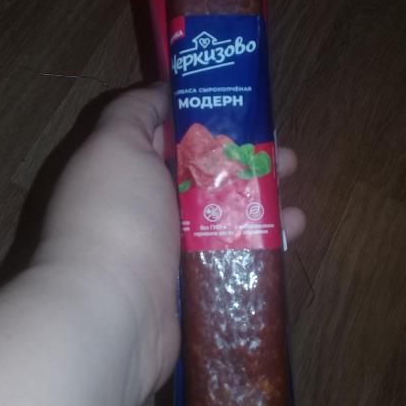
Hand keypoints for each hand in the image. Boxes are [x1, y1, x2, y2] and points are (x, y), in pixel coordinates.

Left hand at [35, 84, 304, 405]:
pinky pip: (235, 253)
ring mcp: (171, 250)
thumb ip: (134, 110)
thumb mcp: (115, 144)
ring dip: (262, 195)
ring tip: (293, 183)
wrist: (112, 315)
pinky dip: (266, 238)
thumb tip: (162, 90)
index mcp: (124, 172)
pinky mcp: (196, 284)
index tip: (241, 108)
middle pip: (203, 174)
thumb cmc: (118, 218)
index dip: (204, 119)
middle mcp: (146, 208)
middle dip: (243, 157)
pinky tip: (293, 227)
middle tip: (281, 151)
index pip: (166, 136)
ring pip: (225, 212)